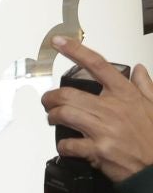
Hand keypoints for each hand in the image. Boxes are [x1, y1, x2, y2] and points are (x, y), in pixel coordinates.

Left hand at [42, 36, 152, 182]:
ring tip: (54, 119)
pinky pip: (68, 144)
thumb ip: (145, 86)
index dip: (75, 51)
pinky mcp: (97, 149)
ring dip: (52, 117)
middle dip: (50, 98)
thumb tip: (140, 70)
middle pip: (68, 94)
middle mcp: (112, 108)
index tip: (59, 42)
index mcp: (125, 94)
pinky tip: (67, 145)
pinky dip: (62, 145)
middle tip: (49, 102)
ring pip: (63, 114)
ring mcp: (104, 129)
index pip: (97, 65)